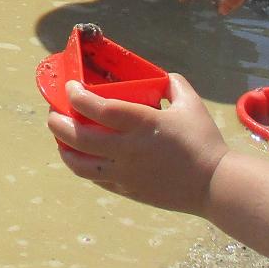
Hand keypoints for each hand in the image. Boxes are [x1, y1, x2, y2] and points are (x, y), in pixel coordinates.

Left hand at [49, 75, 228, 214]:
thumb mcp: (190, 104)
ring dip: (63, 148)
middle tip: (54, 112)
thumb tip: (160, 77)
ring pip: (79, 163)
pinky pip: (94, 178)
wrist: (214, 185)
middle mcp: (127, 149)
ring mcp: (124, 173)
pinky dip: (81, 165)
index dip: (76, 96)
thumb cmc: (204, 141)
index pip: (98, 108)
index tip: (69, 88)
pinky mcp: (127, 189)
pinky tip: (80, 156)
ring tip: (60, 137)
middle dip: (58, 122)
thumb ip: (173, 84)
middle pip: (78, 136)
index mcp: (142, 124)